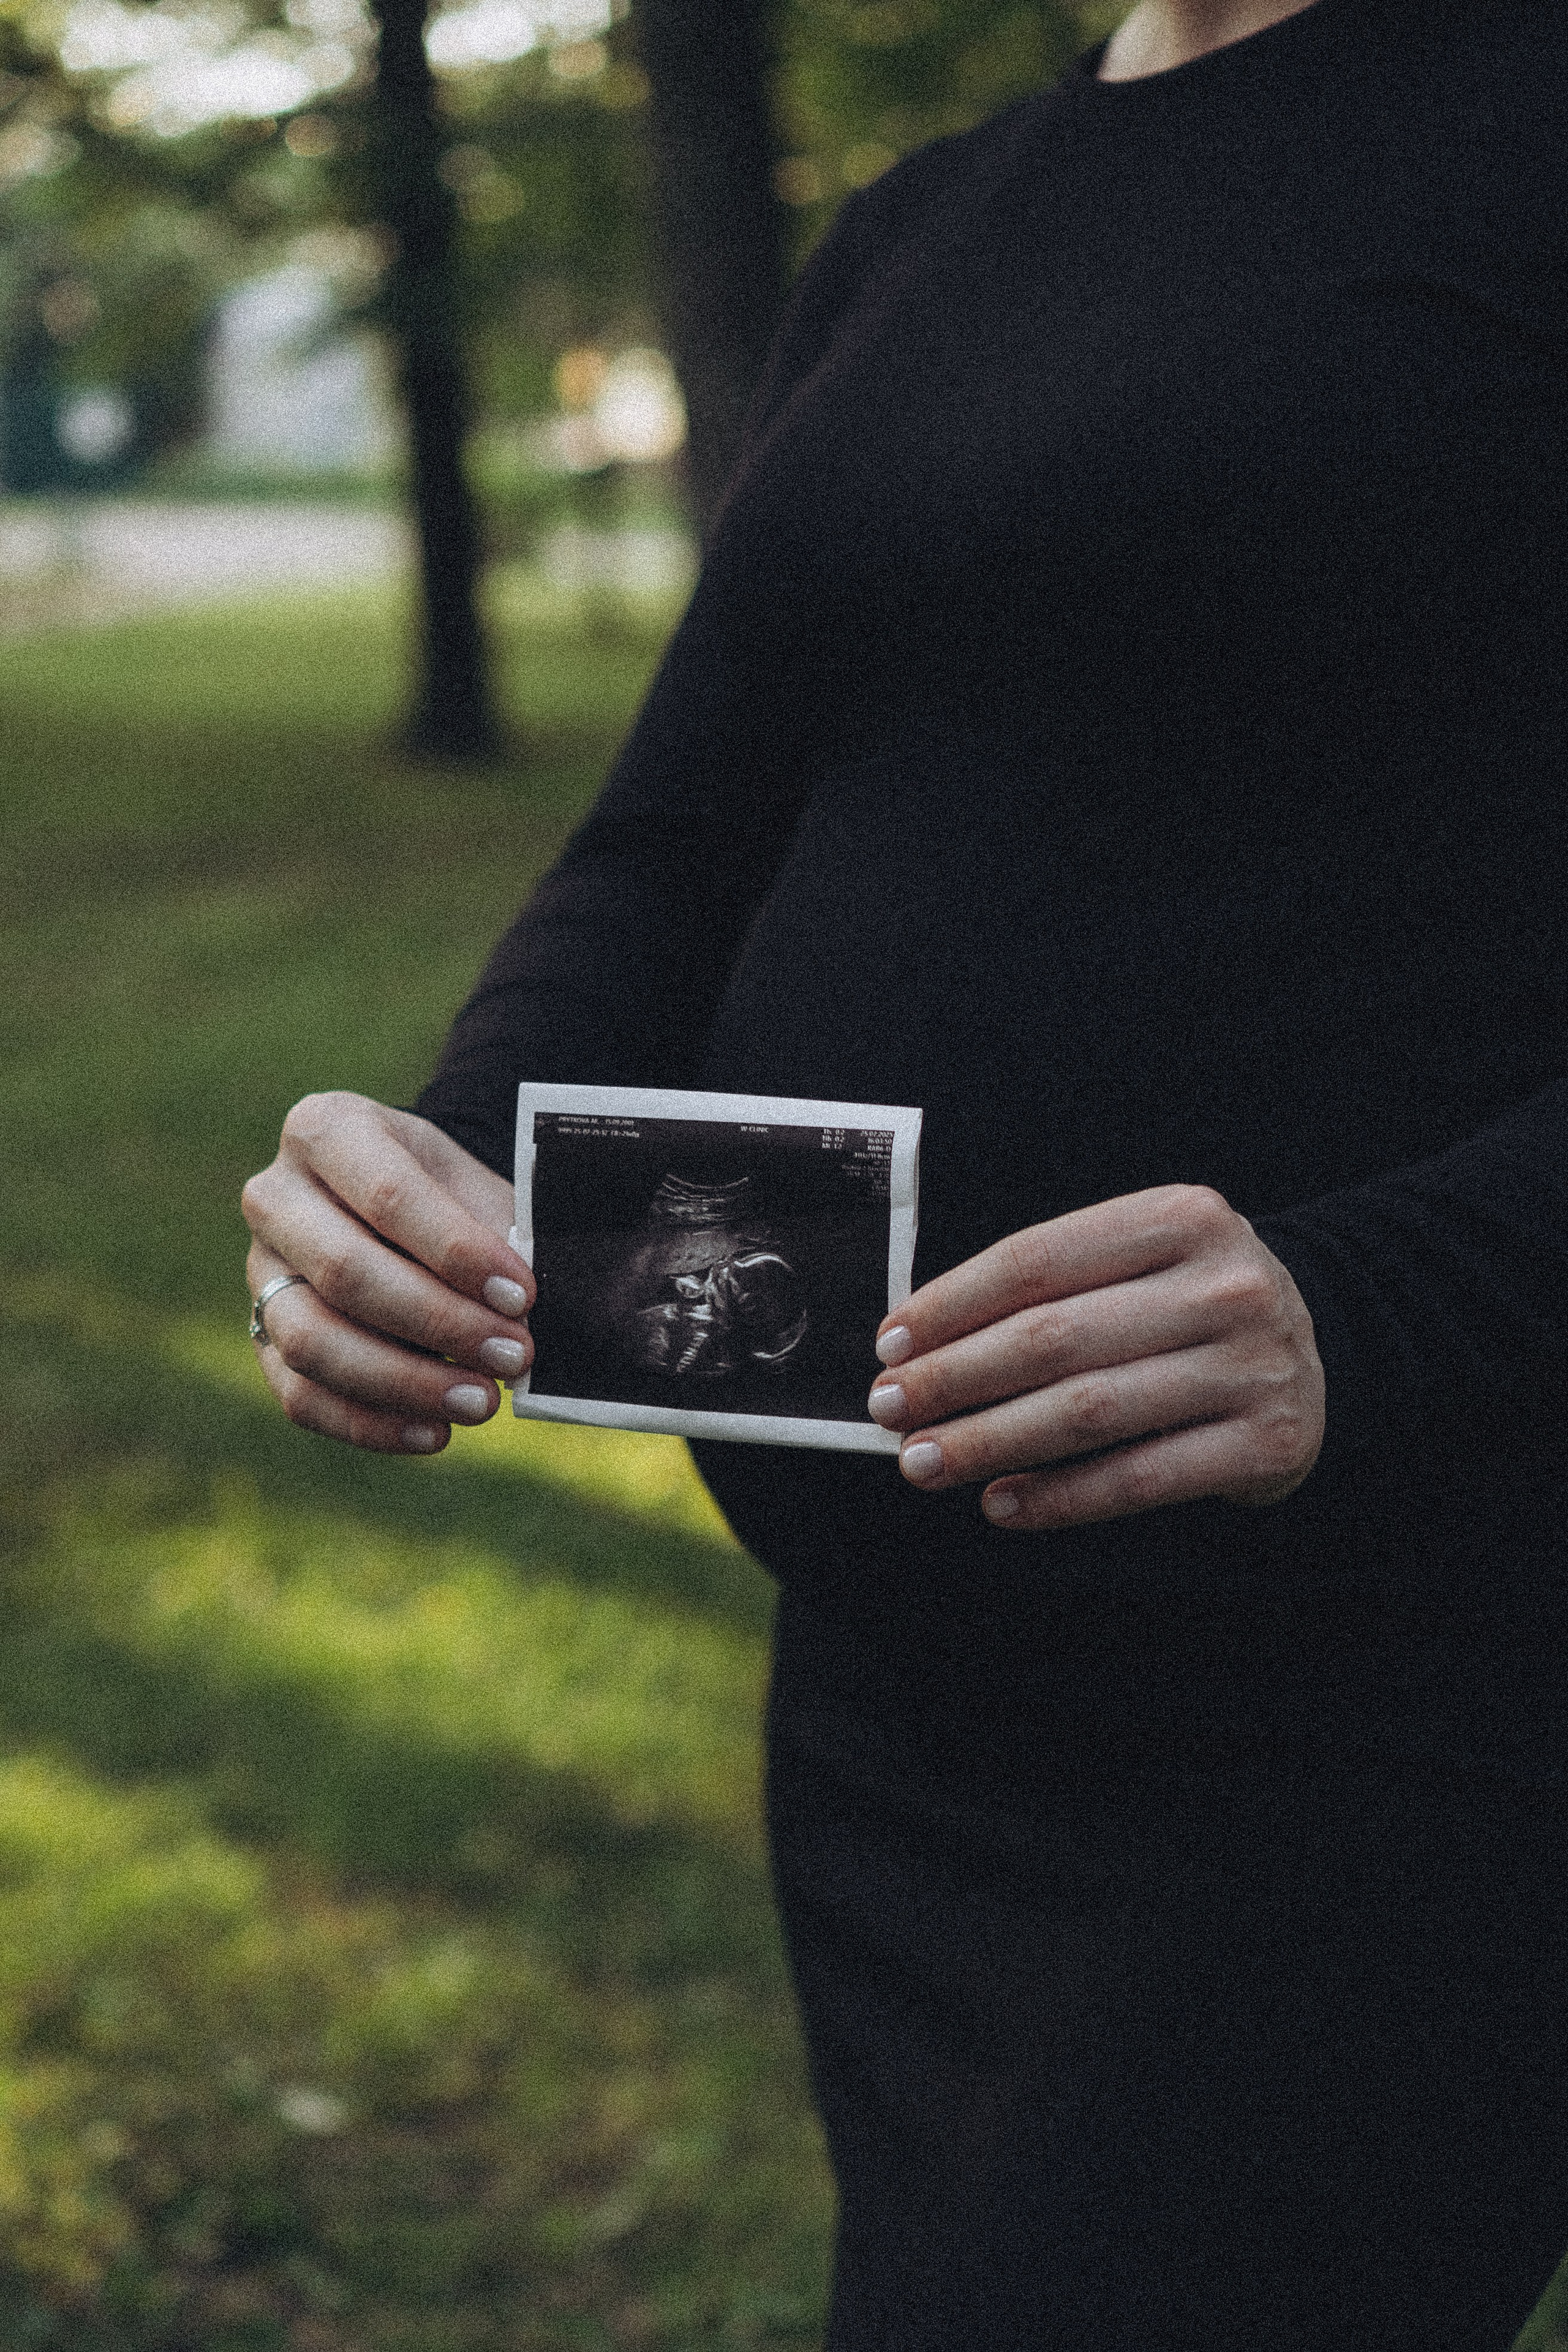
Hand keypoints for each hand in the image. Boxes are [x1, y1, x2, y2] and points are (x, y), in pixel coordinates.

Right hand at [241, 1092, 533, 1455]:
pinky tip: (434, 1433)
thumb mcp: (476, 1187)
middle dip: (439, 1322)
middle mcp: (275, 1196)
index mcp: (326, 1129)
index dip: (457, 1252)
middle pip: (346, 1271)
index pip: (389, 1194)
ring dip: (404, 1382)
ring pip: (312, 1340)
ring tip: (482, 1402)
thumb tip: (522, 1313)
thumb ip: (498, 1234)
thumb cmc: (449, 1196)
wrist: (405, 1210)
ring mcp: (258, 1271)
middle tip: (513, 1355)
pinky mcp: (260, 1337)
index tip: (522, 1295)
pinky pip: (301, 1396)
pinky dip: (370, 1424)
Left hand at [868, 1185, 1323, 1530]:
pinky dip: (1060, 1498)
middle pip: (1054, 1338)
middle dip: (954, 1379)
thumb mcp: (1141, 1262)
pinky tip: (1001, 1504)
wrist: (1319, 1353)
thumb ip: (1050, 1286)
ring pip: (1087, 1412)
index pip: (1036, 1260)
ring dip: (990, 1443)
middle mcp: (1224, 1286)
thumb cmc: (1188, 1307)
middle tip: (891, 1410)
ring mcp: (1252, 1366)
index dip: (951, 1305)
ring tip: (924, 1463)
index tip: (890, 1344)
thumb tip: (919, 1342)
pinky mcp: (1266, 1442)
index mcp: (1182, 1217)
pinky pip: (1138, 1478)